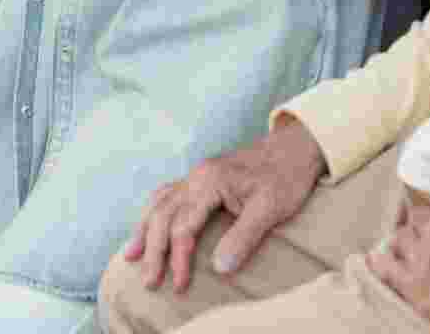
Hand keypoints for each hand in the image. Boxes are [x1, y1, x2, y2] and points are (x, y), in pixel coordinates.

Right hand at [123, 116, 326, 291]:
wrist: (297, 145)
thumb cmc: (286, 175)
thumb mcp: (271, 207)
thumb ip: (244, 236)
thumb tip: (219, 268)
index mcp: (211, 181)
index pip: (183, 225)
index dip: (178, 258)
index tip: (180, 285)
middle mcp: (198, 175)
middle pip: (164, 214)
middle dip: (153, 249)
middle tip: (149, 281)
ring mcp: (199, 174)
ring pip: (161, 201)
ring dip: (145, 229)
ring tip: (131, 255)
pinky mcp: (204, 176)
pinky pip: (169, 193)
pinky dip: (155, 211)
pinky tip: (149, 223)